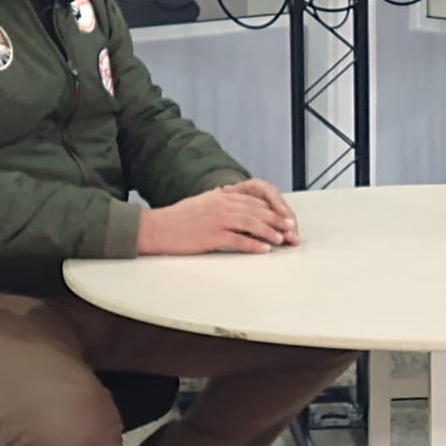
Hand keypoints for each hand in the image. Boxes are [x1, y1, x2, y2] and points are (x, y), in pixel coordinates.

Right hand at [137, 186, 294, 255]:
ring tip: (282, 239)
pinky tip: (264, 249)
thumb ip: (218, 200)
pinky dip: (254, 244)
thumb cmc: (176, 219)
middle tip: (290, 228)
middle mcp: (221, 205)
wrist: (155, 228)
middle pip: (256, 211)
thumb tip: (229, 196)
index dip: (271, 209)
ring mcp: (216, 219)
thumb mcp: (200, 203)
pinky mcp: (211, 235)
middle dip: (276, 220)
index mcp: (220, 197)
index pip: (252, 200)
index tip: (284, 217)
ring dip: (269, 232)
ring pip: (251, 223)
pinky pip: (238, 240)